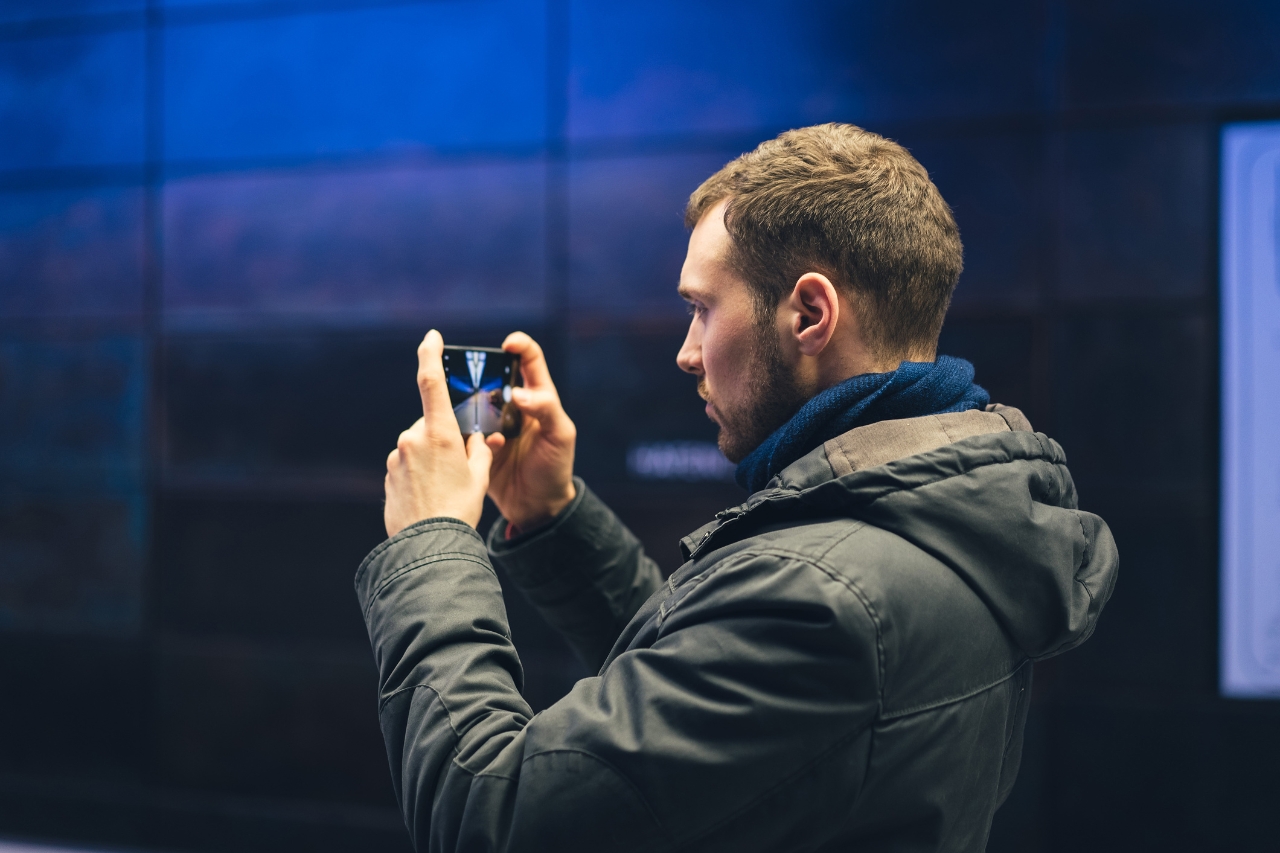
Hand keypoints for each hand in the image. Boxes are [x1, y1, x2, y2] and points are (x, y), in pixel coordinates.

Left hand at [384, 330, 491, 536]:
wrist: (427, 546)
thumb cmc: (459, 510)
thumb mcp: (480, 478)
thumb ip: (479, 451)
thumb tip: (479, 439)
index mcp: (439, 433)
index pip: (431, 382)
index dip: (429, 354)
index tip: (431, 336)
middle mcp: (413, 438)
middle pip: (433, 425)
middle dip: (447, 438)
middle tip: (462, 467)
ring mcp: (397, 456)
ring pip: (420, 446)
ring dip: (433, 458)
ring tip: (446, 490)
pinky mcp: (389, 474)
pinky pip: (408, 465)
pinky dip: (420, 474)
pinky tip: (431, 497)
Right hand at [482, 332, 576, 531]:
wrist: (537, 507)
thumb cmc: (556, 468)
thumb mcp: (560, 436)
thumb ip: (545, 409)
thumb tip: (518, 393)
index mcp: (537, 397)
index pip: (529, 360)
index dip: (519, 345)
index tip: (507, 344)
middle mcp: (512, 406)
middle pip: (492, 375)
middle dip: (480, 370)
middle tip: (468, 372)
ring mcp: (493, 424)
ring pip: (474, 400)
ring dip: (466, 400)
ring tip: (462, 405)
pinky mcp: (477, 443)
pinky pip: (464, 429)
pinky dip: (460, 427)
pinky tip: (462, 435)